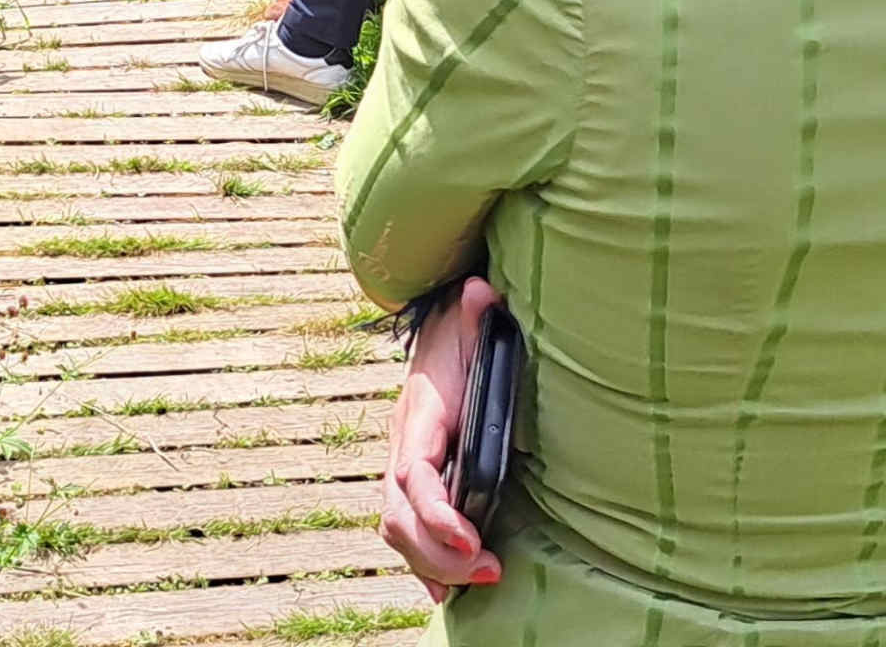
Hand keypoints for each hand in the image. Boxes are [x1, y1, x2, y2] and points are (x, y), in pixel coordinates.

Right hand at [379, 275, 500, 598]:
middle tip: (488, 569)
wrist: (441, 328)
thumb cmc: (463, 333)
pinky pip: (405, 528)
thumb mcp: (473, 322)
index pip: (414, 473)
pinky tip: (444, 590)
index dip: (437, 511)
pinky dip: (421, 562)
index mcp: (420, 413)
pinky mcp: (415, 479)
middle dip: (439, 552)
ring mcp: (404, 463)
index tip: (471, 540)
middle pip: (399, 513)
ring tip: (481, 579)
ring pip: (397, 526)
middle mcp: (403, 442)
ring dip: (433, 562)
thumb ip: (478, 316)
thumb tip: (482, 294)